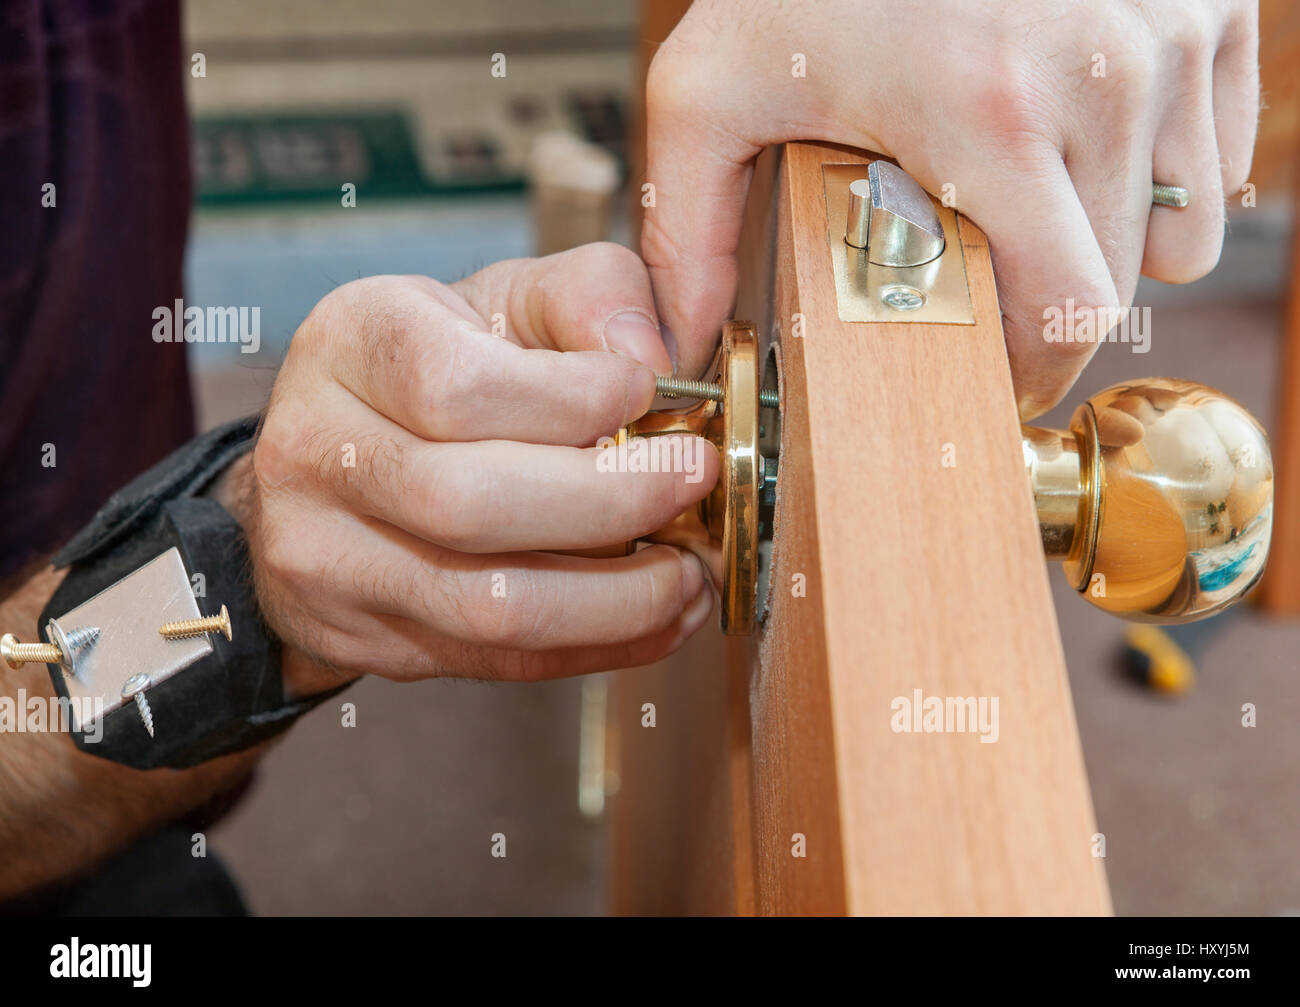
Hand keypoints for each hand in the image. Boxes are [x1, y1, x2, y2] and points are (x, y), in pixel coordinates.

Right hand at [231, 243, 716, 687]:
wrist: (334, 463)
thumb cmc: (445, 367)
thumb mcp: (508, 300)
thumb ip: (591, 295)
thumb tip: (651, 356)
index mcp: (352, 343)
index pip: (459, 387)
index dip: (576, 399)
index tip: (652, 395)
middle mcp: (318, 452)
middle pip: (470, 505)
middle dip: (614, 502)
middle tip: (694, 481)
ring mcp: (327, 557)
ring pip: (491, 607)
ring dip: (620, 600)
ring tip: (688, 571)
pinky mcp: (364, 636)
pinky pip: (499, 662)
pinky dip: (599, 646)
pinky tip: (660, 616)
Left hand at [643, 0, 1257, 415]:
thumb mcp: (711, 86)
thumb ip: (687, 226)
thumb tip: (685, 339)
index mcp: (990, 114)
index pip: (1065, 314)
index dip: (1030, 369)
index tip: (994, 376)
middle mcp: (1105, 77)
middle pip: (1120, 287)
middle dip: (1050, 311)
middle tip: (990, 288)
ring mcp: (1172, 38)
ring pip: (1178, 232)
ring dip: (1108, 245)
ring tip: (1027, 207)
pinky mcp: (1211, 11)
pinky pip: (1215, 160)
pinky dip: (1158, 176)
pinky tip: (1076, 149)